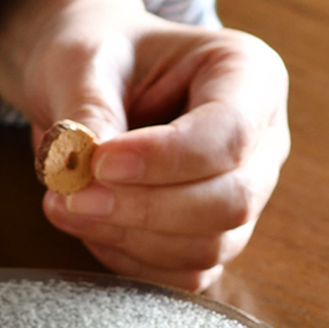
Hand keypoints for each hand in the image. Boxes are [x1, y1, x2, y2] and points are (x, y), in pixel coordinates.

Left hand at [0, 0, 289, 290]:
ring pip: (210, 245)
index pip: (230, 133)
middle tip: (72, 196)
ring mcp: (246, 192)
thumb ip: (88, 108)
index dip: (165, 159)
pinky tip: (90, 224)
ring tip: (65, 204)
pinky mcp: (216, 234)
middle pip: (232, 199)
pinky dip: (133, 260)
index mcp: (250, 75)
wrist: (95, 77)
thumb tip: (86, 167)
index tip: (98, 162)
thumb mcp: (82, 59)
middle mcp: (263, 139)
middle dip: (147, 208)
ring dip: (132, 237)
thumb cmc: (100, 55)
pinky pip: (187, 272)